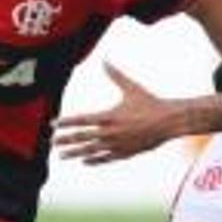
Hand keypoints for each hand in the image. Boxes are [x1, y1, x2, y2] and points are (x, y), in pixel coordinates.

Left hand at [54, 64, 181, 162]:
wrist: (169, 122)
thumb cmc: (150, 103)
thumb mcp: (132, 88)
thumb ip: (116, 75)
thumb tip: (105, 60)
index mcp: (109, 116)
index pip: (81, 120)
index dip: (66, 122)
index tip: (53, 124)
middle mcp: (110, 133)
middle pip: (82, 137)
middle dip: (66, 140)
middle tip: (52, 142)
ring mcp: (117, 145)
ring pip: (91, 151)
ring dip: (75, 153)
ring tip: (62, 155)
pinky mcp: (125, 153)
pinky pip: (105, 158)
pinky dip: (93, 160)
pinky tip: (84, 161)